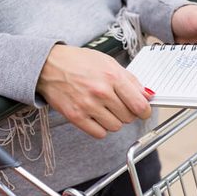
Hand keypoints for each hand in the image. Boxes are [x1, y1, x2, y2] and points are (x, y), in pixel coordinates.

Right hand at [37, 45, 151, 138]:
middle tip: (119, 105)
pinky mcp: (76, 116)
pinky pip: (99, 133)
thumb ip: (130, 80)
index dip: (145, 111)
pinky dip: (101, 128)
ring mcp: (88, 106)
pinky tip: (96, 117)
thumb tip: (147, 95)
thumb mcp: (108, 62)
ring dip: (114, 120)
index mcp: (112, 76)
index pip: (139, 104)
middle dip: (127, 112)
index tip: (144, 111)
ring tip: (105, 109)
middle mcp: (101, 92)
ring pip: (115, 127)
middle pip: (128, 117)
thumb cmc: (78, 62)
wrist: (49, 65)